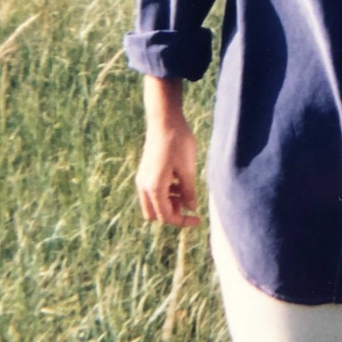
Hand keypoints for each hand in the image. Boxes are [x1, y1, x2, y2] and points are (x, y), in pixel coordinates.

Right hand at [135, 77, 200, 226]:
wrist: (164, 120)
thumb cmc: (178, 142)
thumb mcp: (188, 169)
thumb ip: (188, 192)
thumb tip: (191, 209)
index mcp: (154, 188)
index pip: (167, 216)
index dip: (183, 221)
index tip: (198, 219)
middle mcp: (144, 186)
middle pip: (155, 214)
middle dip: (172, 213)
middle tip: (188, 202)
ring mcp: (143, 178)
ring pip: (153, 203)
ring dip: (169, 202)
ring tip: (186, 189)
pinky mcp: (145, 171)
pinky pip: (153, 191)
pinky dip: (165, 192)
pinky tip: (179, 180)